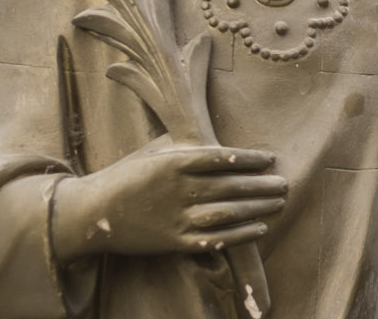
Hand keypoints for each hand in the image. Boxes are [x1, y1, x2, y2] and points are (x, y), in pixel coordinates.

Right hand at [51, 143, 286, 260]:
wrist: (93, 212)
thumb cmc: (127, 176)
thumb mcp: (154, 151)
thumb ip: (186, 144)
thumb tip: (217, 136)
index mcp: (174, 162)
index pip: (223, 158)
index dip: (250, 159)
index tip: (269, 159)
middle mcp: (179, 190)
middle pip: (232, 186)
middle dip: (263, 185)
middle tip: (284, 183)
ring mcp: (177, 218)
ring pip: (228, 213)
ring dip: (258, 208)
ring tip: (278, 202)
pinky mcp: (174, 242)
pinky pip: (216, 240)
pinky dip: (241, 235)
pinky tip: (260, 228)